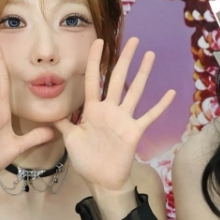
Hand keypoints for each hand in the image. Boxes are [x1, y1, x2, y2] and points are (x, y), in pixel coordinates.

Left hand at [56, 38, 175, 192]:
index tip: (98, 42)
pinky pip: (149, 116)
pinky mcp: (134, 131)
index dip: (94, 61)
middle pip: (117, 79)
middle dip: (125, 59)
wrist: (101, 180)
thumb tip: (48, 110)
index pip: (92, 79)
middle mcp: (109, 109)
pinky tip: (170, 93)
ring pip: (135, 91)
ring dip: (143, 73)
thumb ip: (63, 123)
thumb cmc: (86, 159)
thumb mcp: (70, 139)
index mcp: (92, 109)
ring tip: (151, 55)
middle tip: (134, 40)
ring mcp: (123, 119)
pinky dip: (160, 106)